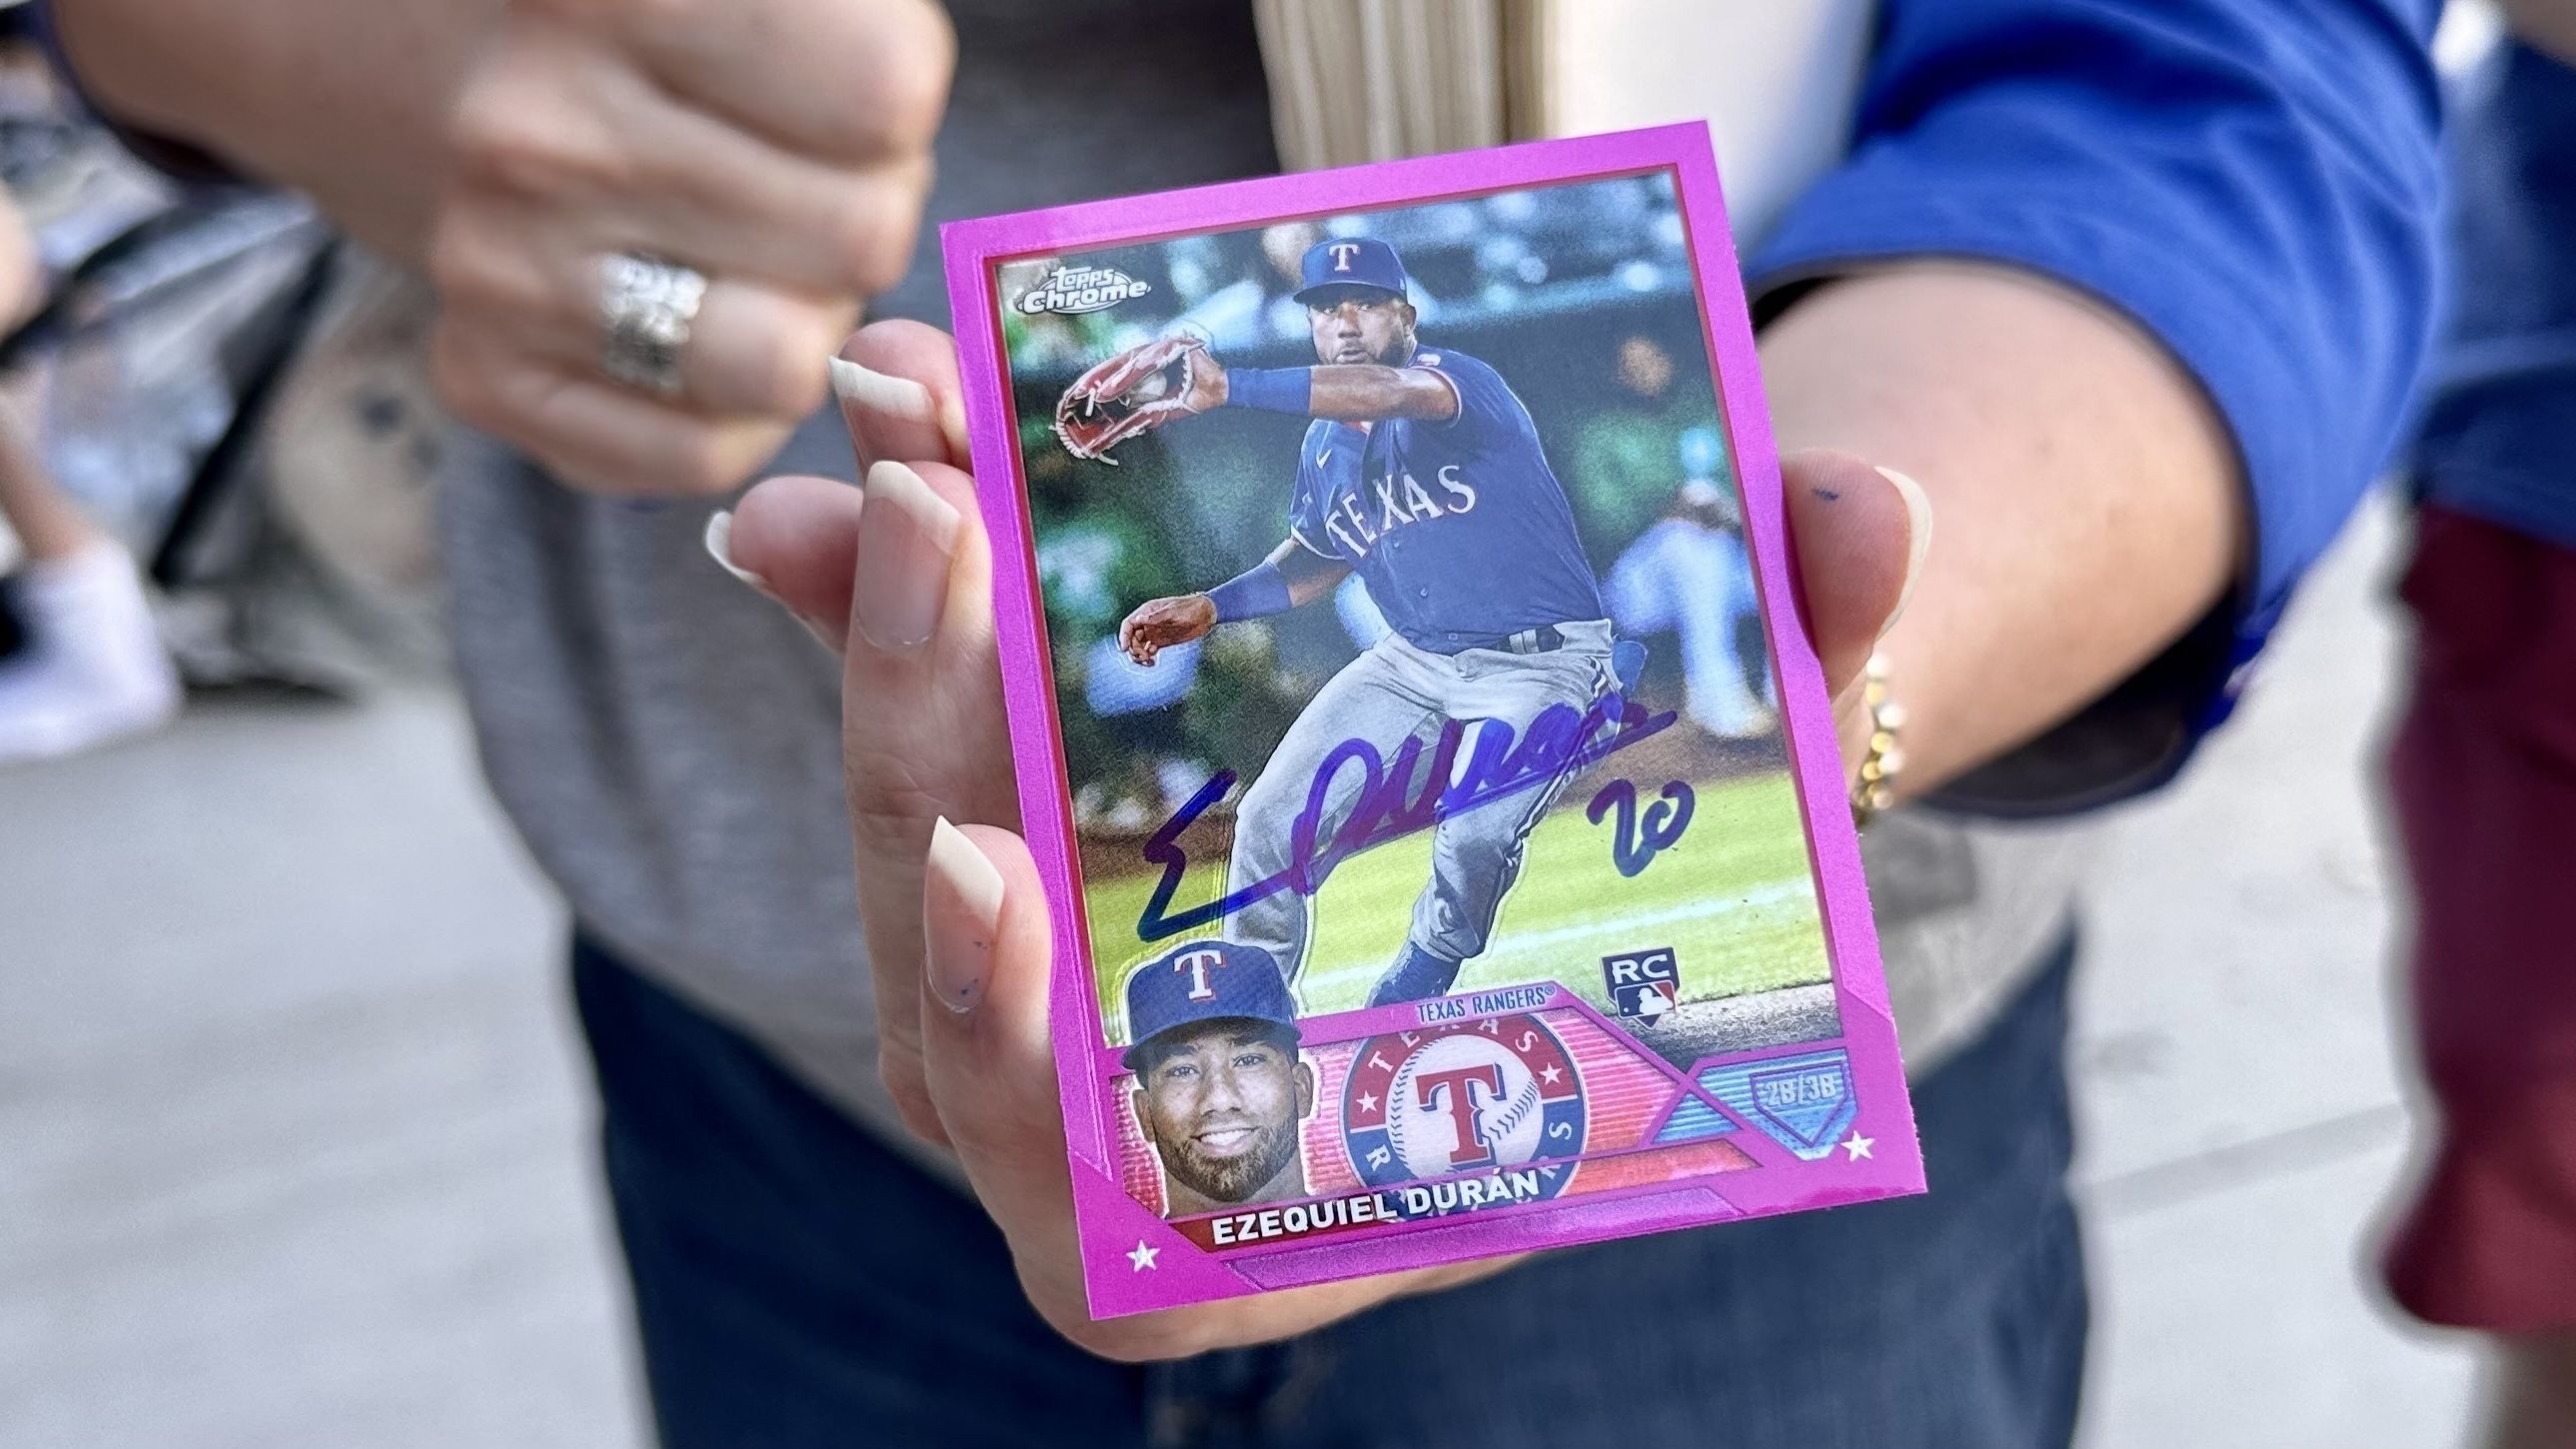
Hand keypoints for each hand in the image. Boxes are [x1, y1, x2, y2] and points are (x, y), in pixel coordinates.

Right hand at [426, 0, 950, 495]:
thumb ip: (864, 65)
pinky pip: (704, 455)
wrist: (491, 90)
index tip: (840, 95)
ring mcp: (498, 264)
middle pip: (860, 237)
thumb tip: (914, 147)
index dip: (897, 109)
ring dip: (805, 322)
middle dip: (860, 218)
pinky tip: (688, 331)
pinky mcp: (486, 378)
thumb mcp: (784, 6)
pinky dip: (731, 412)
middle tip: (793, 185)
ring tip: (747, 256)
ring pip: (787, 366)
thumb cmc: (696, 47)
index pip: (887, 96)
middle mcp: (536, 131)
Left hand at [720, 321, 1923, 1356]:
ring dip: (886, 659)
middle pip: (957, 1009)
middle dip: (925, 763)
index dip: (1024, 1090)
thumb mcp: (1739, 740)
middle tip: (944, 540)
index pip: (1113, 1244)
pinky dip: (885, 615)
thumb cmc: (1651, 831)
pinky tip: (898, 443)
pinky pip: (922, 761)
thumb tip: (1865, 518)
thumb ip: (1806, 646)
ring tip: (919, 453)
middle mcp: (1162, 1122)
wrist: (1580, 752)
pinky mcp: (1029, 851)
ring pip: (911, 869)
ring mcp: (1072, 993)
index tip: (1000, 886)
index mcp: (1316, 1200)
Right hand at [1117, 594, 1216, 664]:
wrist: (1205, 614)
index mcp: (1147, 612)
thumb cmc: (1189, 608)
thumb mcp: (1173, 612)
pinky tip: (1152, 661)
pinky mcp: (1161, 641)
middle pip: (1132, 637)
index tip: (1125, 648)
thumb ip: (1156, 617)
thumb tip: (1140, 619)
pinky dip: (1147, 657)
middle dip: (1133, 648)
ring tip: (1147, 661)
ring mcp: (1154, 632)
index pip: (1129, 624)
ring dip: (1139, 654)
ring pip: (1139, 645)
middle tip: (1142, 657)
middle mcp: (1148, 623)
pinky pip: (1149, 650)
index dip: (1124, 636)